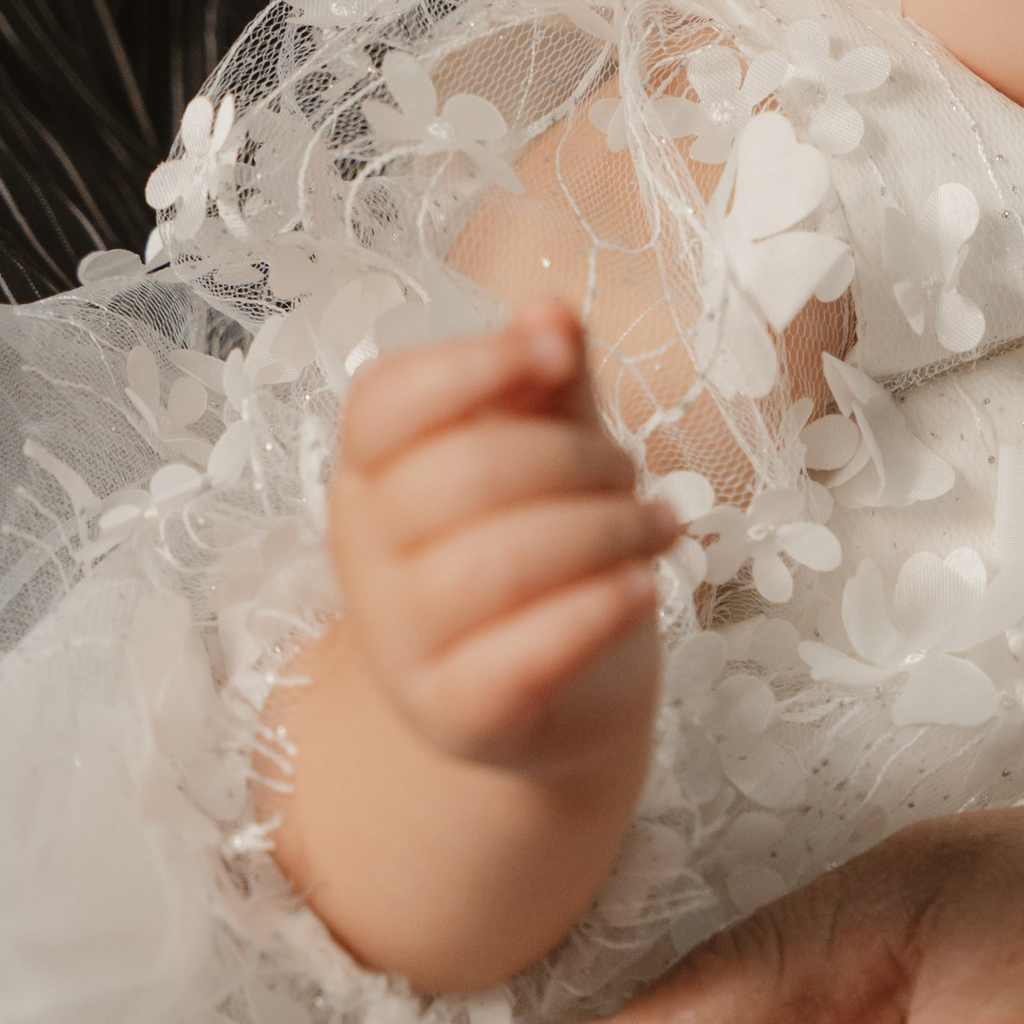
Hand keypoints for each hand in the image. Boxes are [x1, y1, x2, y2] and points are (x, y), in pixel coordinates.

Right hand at [328, 304, 671, 780]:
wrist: (555, 702)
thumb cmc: (546, 559)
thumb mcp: (548, 457)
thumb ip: (547, 385)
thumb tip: (548, 308)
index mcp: (370, 472)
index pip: (386, 401)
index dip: (475, 365)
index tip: (558, 353)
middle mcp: (365, 554)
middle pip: (463, 473)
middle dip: (575, 460)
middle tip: (630, 475)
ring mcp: (401, 643)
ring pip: (499, 562)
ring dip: (605, 530)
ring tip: (658, 528)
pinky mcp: (456, 715)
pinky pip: (525, 653)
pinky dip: (598, 610)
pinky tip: (645, 586)